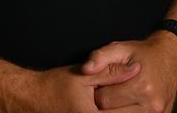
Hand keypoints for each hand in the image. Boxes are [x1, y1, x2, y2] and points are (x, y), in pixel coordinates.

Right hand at [13, 60, 140, 112]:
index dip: (138, 104)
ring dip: (122, 111)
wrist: (29, 99)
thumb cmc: (53, 85)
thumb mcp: (84, 75)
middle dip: (132, 109)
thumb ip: (111, 72)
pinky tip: (115, 108)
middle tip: (143, 101)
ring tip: (128, 104)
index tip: (146, 96)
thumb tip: (136, 69)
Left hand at [83, 32, 176, 111]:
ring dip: (114, 110)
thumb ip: (101, 56)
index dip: (96, 93)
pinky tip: (124, 104)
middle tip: (106, 93)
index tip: (98, 86)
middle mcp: (151, 104)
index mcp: (141, 86)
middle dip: (104, 105)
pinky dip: (125, 112)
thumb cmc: (144, 54)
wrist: (171, 58)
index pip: (104, 100)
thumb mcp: (121, 48)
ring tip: (116, 97)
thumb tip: (86, 69)